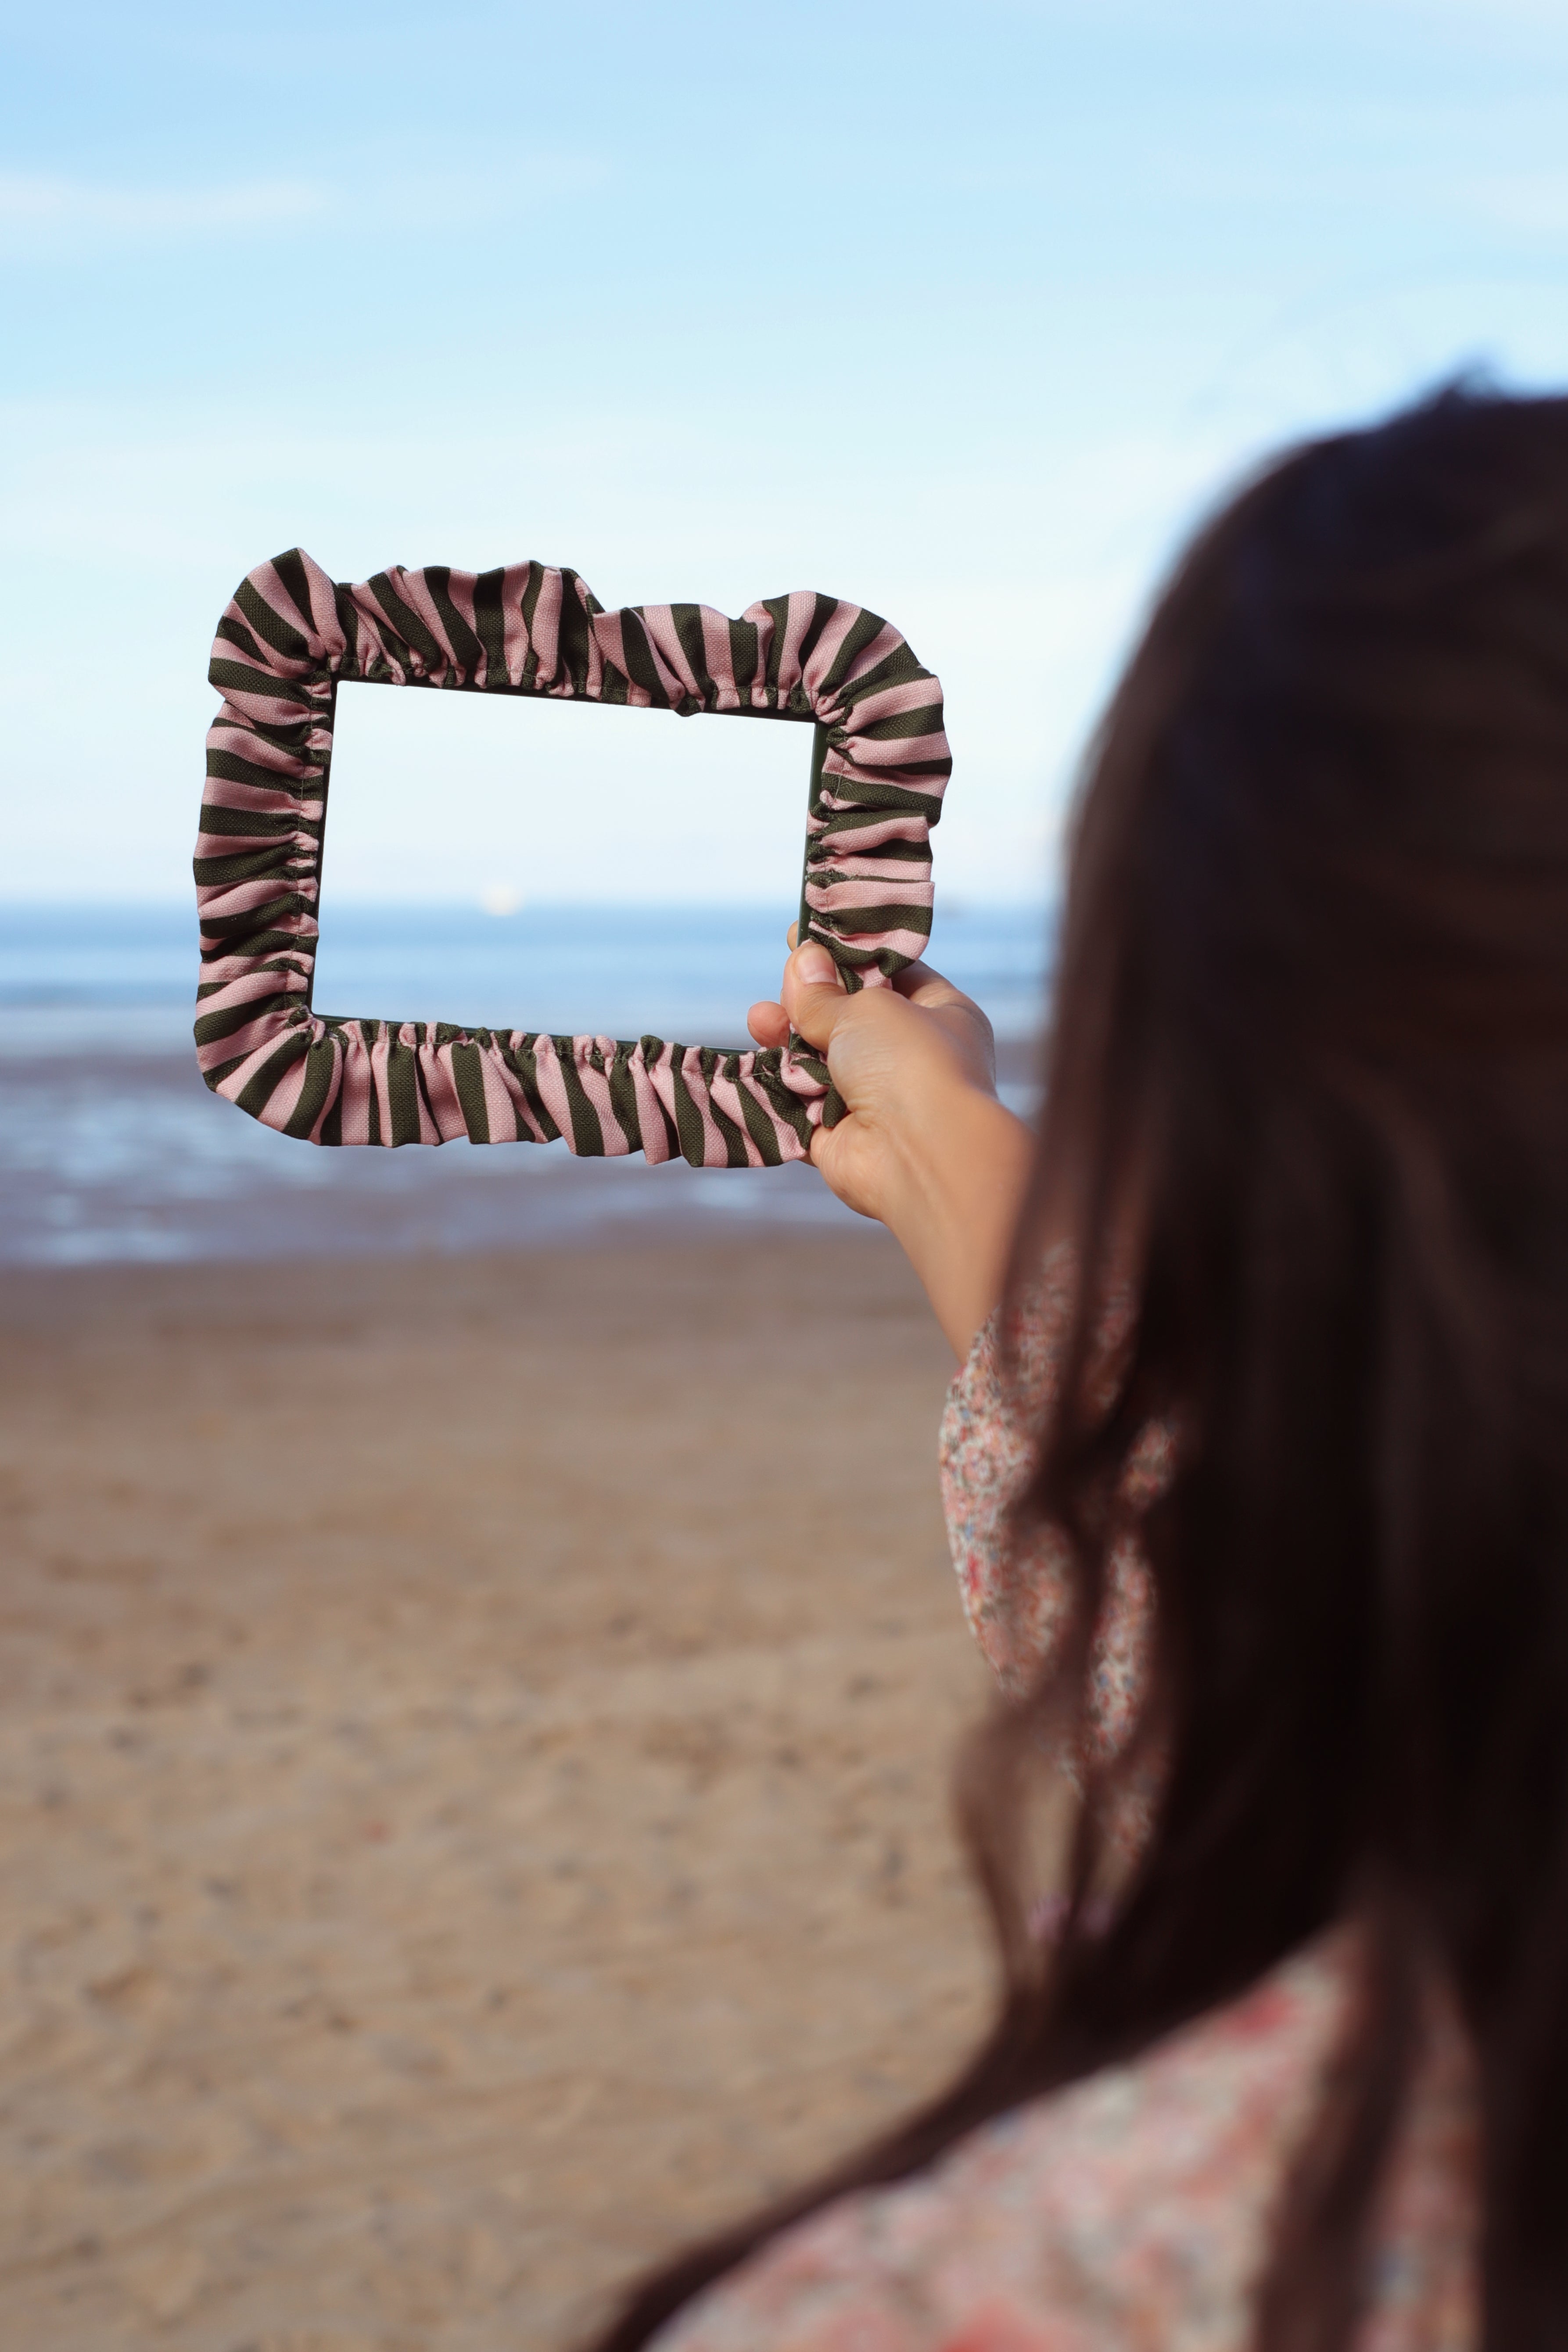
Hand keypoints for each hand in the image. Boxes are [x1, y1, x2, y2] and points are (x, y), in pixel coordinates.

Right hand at [748, 931, 1033, 1358]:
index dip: (846, 955)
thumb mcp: (867, 1007)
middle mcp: (911, 1058)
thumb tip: (803, 961)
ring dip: (786, 1041)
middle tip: (785, 981)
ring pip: (818, 1062)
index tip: (806, 935)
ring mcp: (876, 1101)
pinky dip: (778, 1088)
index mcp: (941, 1015)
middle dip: (808, 1001)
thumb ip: (826, 992)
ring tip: (762, 1020)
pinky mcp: (840, 1138)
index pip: (890, 975)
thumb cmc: (912, 1065)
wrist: (920, 1155)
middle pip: (846, 1018)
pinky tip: (757, 1064)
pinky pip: (800, 1107)